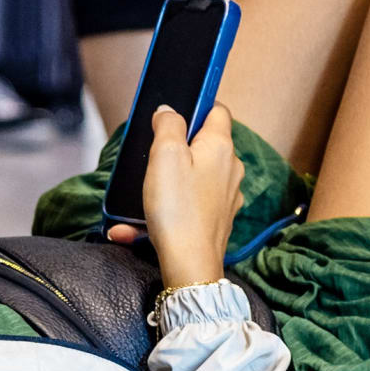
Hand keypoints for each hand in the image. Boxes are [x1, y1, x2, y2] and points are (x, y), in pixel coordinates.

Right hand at [108, 103, 247, 294]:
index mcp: (221, 146)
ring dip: (168, 181)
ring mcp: (227, 195)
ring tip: (142, 196)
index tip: (172, 117)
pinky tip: (138, 225)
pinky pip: (189, 203)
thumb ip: (168, 125)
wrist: (190, 264)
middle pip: (205, 143)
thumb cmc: (178, 209)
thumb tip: (169, 110)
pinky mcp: (218, 218)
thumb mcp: (165, 155)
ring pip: (195, 175)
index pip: (217, 110)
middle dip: (177, 147)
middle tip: (152, 157)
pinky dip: (169, 208)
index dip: (196, 106)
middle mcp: (231, 168)